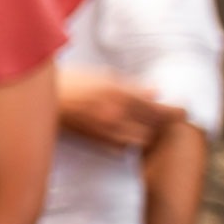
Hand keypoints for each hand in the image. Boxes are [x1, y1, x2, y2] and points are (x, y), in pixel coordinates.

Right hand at [57, 69, 185, 148]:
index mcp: (120, 94)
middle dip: (162, 123)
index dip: (175, 111)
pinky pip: (121, 148)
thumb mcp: (101, 75)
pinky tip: (124, 136)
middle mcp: (117, 114)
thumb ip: (129, 85)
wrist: (41, 99)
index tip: (182, 111)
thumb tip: (153, 92)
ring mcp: (106, 130)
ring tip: (146, 126)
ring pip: (140, 140)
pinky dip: (127, 143)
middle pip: (154, 127)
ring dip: (146, 133)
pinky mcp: (95, 141)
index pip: (159, 109)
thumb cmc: (68, 81)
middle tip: (165, 117)